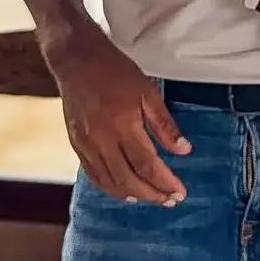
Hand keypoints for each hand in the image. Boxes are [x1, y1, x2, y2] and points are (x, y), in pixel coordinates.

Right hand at [45, 20, 190, 205]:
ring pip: (109, 181)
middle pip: (128, 178)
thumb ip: (164, 124)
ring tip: (152, 198)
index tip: (180, 193)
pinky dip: (110, 186)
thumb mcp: (148, 91)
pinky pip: (93, 174)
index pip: (147, 164)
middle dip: (152, 193)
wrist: (77, 59)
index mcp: (123, 124)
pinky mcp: (75, 144)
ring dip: (132, 194)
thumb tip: (184, 151)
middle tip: (171, 201)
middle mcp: (101, 139)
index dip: (164, 182)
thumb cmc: (117, 71)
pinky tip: (124, 190)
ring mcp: (85, 144)